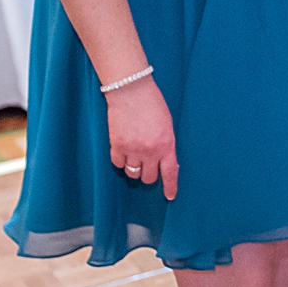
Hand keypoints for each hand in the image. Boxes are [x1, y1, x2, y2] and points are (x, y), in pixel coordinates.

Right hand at [106, 78, 178, 199]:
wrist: (131, 90)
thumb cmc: (152, 104)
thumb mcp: (167, 125)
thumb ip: (166, 144)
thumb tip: (164, 161)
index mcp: (167, 144)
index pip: (170, 172)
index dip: (170, 186)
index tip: (170, 196)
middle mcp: (150, 150)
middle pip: (148, 178)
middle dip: (148, 175)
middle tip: (146, 166)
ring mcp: (132, 149)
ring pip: (132, 173)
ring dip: (134, 168)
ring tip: (134, 156)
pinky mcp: (116, 145)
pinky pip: (118, 163)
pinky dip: (120, 160)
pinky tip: (123, 150)